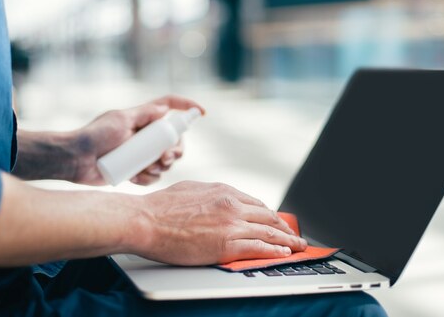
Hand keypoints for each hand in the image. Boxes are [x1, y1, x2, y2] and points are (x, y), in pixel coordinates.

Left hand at [70, 95, 203, 185]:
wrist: (76, 160)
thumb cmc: (95, 136)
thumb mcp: (120, 120)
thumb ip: (143, 113)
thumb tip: (166, 108)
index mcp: (143, 118)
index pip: (170, 106)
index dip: (187, 107)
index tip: (202, 114)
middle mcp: (145, 135)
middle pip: (174, 140)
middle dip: (176, 150)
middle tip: (166, 158)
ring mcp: (142, 153)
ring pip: (166, 161)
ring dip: (161, 167)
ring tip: (146, 169)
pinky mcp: (136, 170)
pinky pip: (153, 176)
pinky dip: (148, 179)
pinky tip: (135, 178)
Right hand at [134, 181, 307, 264]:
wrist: (145, 220)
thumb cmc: (160, 207)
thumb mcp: (191, 190)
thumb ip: (209, 195)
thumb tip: (216, 200)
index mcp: (223, 191)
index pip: (255, 204)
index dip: (269, 215)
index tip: (276, 221)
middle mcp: (232, 205)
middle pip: (268, 216)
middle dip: (284, 227)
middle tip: (294, 235)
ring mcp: (231, 224)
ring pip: (269, 232)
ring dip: (287, 241)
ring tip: (297, 246)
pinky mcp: (227, 244)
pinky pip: (259, 248)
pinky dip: (274, 251)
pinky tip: (283, 254)